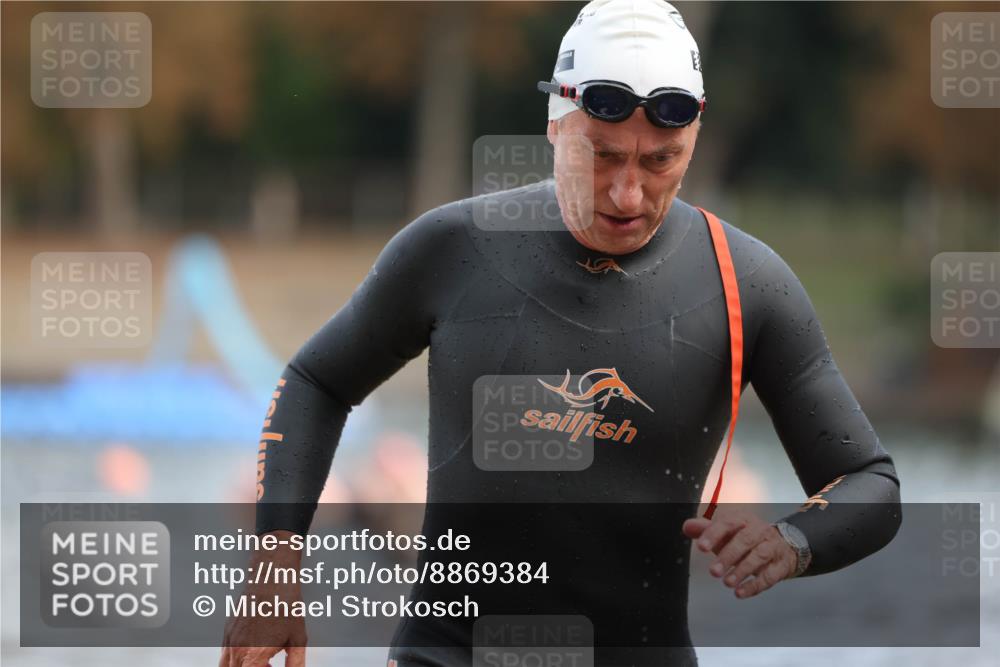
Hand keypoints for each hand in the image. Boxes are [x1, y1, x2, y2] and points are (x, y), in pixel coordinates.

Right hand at [219, 532, 306, 666]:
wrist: (271, 578)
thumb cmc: (285, 605)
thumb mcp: (297, 638)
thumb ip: (295, 663)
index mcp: (254, 654)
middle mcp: (238, 649)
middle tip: (270, 665)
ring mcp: (229, 640)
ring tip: (263, 661)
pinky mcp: (227, 631)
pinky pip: (224, 655)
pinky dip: (237, 659)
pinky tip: (254, 649)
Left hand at [682, 507, 797, 598]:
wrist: (784, 546)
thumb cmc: (746, 539)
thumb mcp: (727, 532)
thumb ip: (706, 529)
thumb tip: (686, 527)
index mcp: (743, 519)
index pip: (728, 523)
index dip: (714, 534)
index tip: (701, 547)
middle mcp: (759, 531)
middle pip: (745, 540)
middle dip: (728, 556)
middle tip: (713, 572)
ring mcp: (773, 547)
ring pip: (759, 557)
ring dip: (742, 570)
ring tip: (726, 583)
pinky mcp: (781, 566)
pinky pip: (770, 576)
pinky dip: (754, 586)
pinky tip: (740, 593)